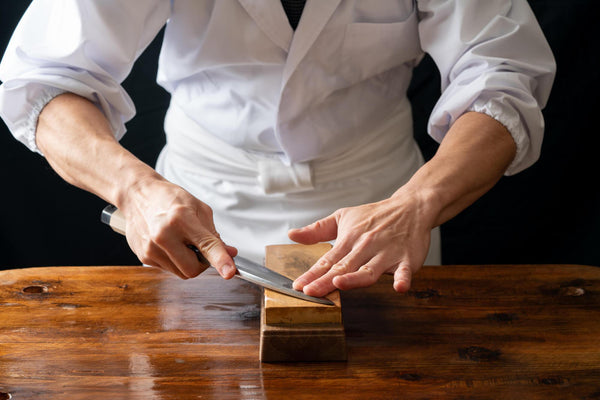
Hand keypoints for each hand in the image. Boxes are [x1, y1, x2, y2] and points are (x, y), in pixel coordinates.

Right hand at [119, 176, 237, 279]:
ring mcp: (151, 248)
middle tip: (199, 247)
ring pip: (181, 273)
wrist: (138, 195)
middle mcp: (163, 235)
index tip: (229, 272)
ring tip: (181, 241)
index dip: (220, 260)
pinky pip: (168, 269)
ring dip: (188, 262)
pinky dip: (175, 260)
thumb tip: (230, 253)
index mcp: (181, 219)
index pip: (206, 245)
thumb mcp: (198, 209)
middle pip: (193, 269)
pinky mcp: (143, 256)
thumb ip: (214, 234)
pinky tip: (170, 243)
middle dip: (202, 263)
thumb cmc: (169, 198)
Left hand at [289, 188, 434, 296]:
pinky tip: (399, 287)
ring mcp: (386, 254)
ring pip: (369, 270)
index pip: (327, 260)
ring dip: (355, 278)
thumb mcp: (343, 217)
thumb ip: (317, 230)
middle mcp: (365, 247)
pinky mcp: (406, 259)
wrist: (411, 207)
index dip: (312, 274)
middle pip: (343, 267)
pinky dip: (403, 279)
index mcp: (349, 239)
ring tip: (340, 284)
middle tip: (310, 292)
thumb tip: (291, 235)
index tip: (298, 286)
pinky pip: (404, 271)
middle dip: (326, 280)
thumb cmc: (374, 216)